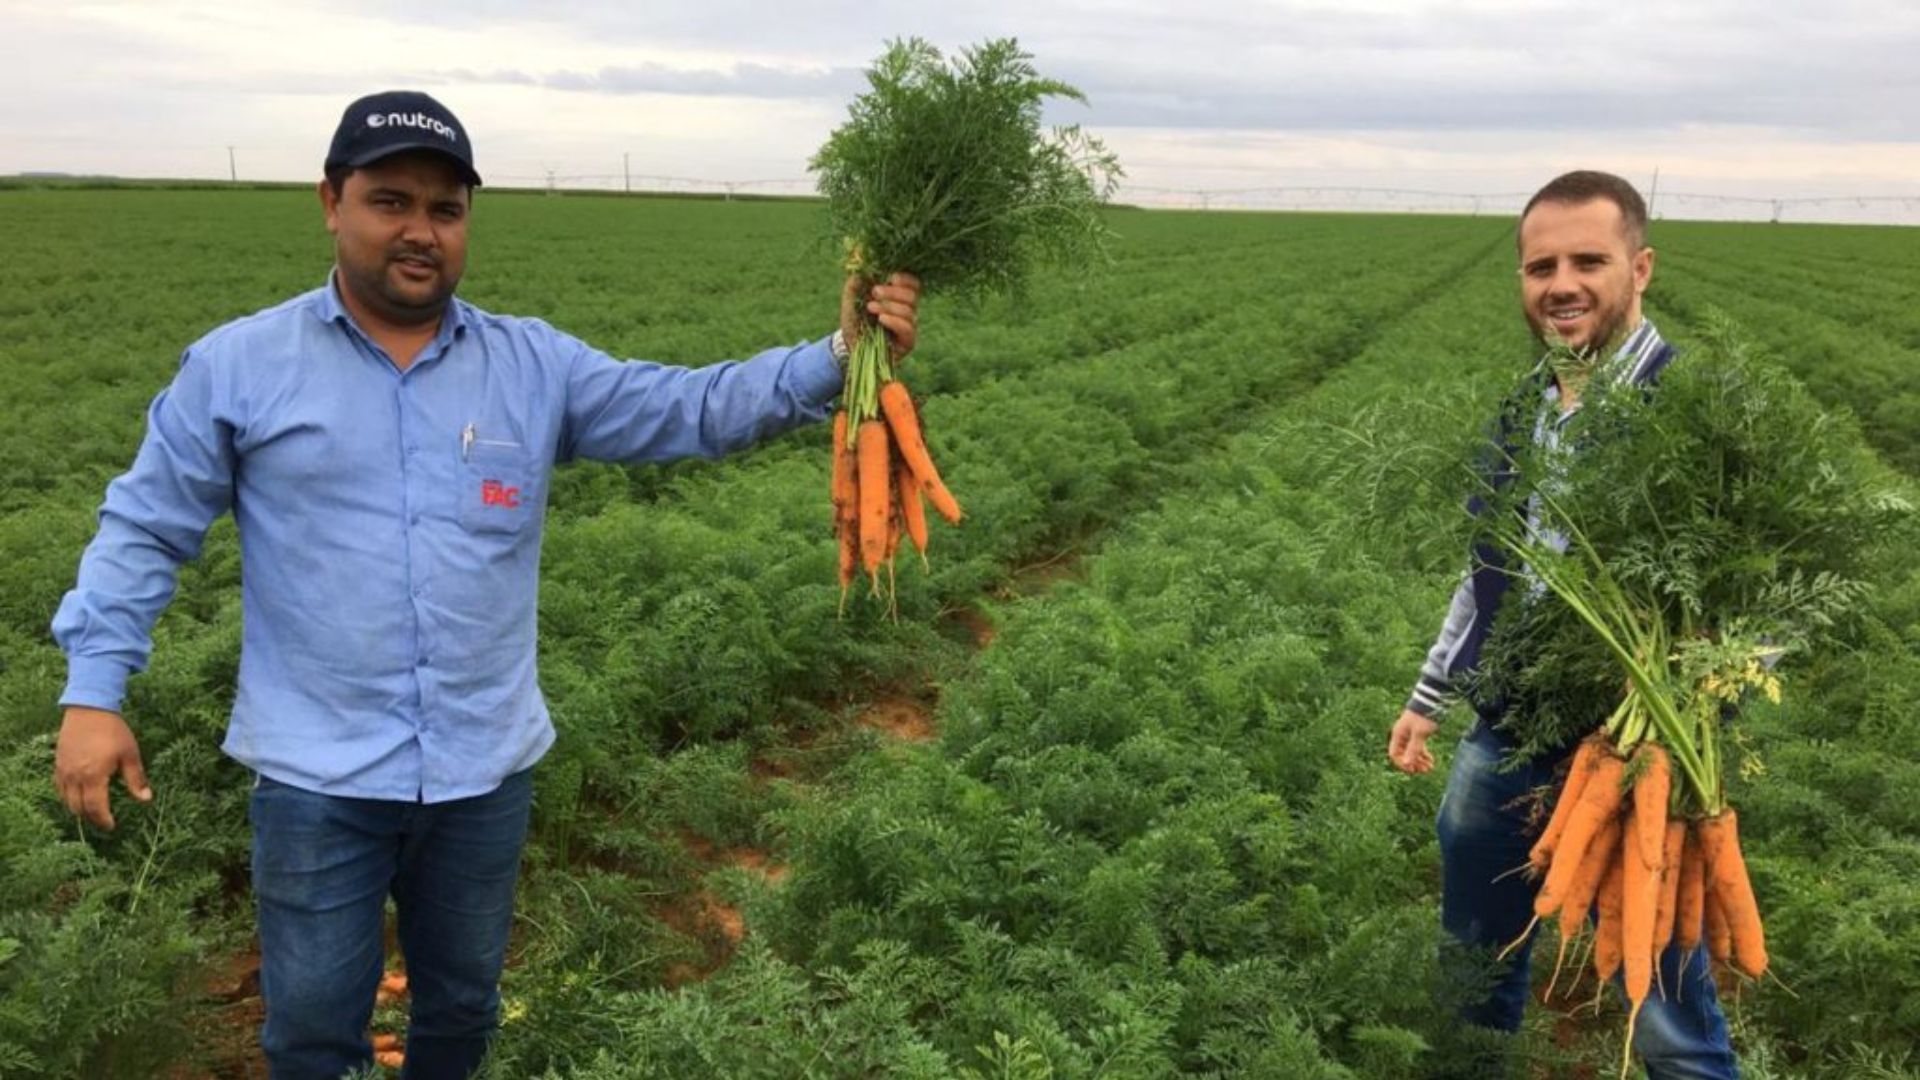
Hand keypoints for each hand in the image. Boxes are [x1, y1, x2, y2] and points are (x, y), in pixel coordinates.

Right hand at [54, 707, 150, 829]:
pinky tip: (79, 795)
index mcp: (94, 776)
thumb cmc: (113, 731)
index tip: (112, 826)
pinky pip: (59, 788)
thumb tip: (146, 799)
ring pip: (66, 800)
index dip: (103, 820)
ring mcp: (63, 771)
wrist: (89, 709)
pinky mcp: (57, 764)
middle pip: (79, 808)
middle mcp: (75, 777)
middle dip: (92, 818)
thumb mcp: (130, 754)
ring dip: (79, 809)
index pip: (96, 808)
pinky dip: (68, 797)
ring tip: (92, 811)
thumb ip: (136, 779)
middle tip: (103, 820)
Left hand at [842, 272, 921, 363]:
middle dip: (893, 292)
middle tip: (874, 292)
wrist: (849, 345)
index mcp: (899, 297)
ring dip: (889, 306)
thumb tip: (860, 272)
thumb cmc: (854, 321)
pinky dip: (894, 321)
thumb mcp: (851, 300)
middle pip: (912, 296)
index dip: (906, 279)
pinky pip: (907, 328)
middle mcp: (907, 311)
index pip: (913, 284)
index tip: (891, 277)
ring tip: (871, 307)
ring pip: (909, 311)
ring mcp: (908, 327)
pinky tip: (881, 319)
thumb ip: (854, 285)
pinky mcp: (907, 342)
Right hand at [1388, 709, 1439, 774]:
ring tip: (1430, 767)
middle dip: (1414, 764)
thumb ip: (1413, 749)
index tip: (1414, 769)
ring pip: (1412, 752)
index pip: (1395, 754)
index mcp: (1398, 735)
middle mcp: (1402, 736)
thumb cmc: (1423, 717)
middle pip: (1404, 755)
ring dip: (1420, 761)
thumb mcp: (1419, 734)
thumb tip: (1407, 764)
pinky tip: (1431, 759)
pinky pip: (1418, 747)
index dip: (1403, 764)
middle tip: (1425, 770)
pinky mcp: (1418, 733)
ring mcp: (1410, 734)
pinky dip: (1423, 754)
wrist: (1431, 702)